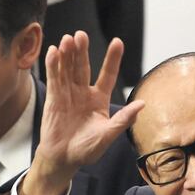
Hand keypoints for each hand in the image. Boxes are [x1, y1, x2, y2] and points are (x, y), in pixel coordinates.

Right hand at [19, 31, 143, 194]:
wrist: (64, 160)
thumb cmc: (87, 150)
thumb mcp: (108, 135)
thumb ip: (123, 120)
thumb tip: (142, 105)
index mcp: (100, 99)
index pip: (108, 74)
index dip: (112, 59)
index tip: (117, 42)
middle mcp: (84, 93)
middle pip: (84, 67)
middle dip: (82, 51)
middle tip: (81, 35)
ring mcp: (68, 94)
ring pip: (68, 69)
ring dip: (67, 54)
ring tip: (68, 38)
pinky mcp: (54, 99)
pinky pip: (54, 79)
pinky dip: (53, 65)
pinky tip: (54, 51)